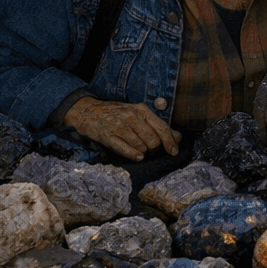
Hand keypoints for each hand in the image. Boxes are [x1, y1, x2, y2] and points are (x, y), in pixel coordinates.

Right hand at [64, 98, 179, 160]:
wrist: (88, 111)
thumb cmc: (117, 113)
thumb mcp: (137, 113)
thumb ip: (156, 124)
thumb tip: (177, 136)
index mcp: (142, 110)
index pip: (162, 128)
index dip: (170, 142)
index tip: (174, 151)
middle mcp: (132, 117)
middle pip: (153, 140)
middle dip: (155, 149)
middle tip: (151, 150)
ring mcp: (119, 126)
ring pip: (141, 146)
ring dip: (144, 152)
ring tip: (141, 151)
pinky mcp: (108, 136)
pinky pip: (125, 149)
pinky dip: (133, 155)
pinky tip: (137, 157)